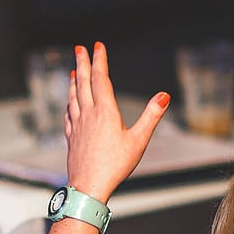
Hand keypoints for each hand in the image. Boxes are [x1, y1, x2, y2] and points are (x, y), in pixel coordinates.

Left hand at [64, 42, 169, 202]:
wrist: (88, 187)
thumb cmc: (115, 166)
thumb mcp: (138, 141)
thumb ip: (151, 116)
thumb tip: (164, 96)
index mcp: (105, 112)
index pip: (100, 79)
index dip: (99, 61)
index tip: (98, 46)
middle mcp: (88, 115)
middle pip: (83, 83)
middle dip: (82, 63)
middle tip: (79, 48)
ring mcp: (77, 126)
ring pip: (73, 96)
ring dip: (73, 81)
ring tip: (73, 70)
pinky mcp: (72, 137)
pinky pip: (68, 113)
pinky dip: (69, 102)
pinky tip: (70, 103)